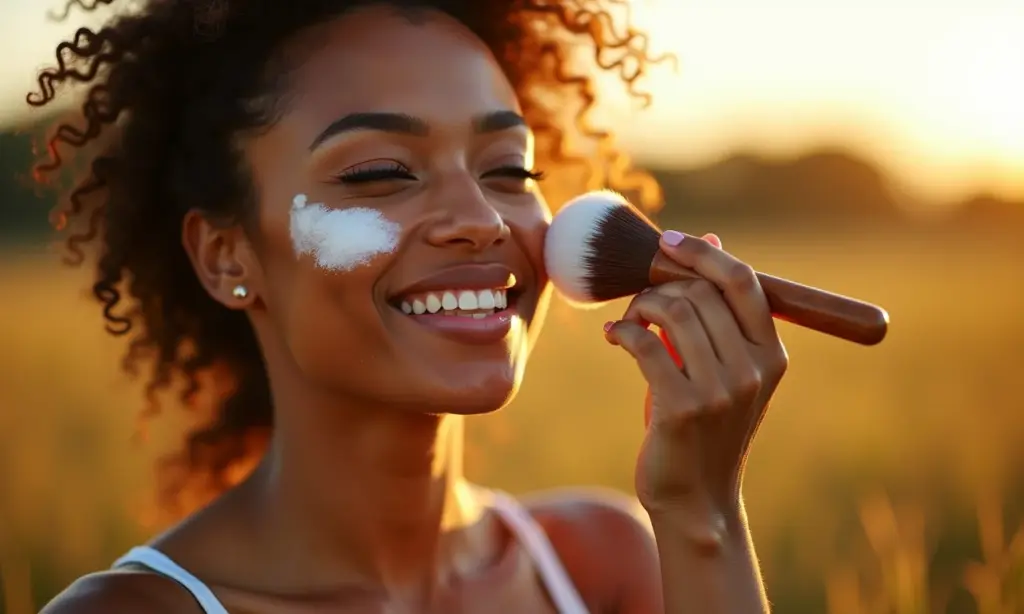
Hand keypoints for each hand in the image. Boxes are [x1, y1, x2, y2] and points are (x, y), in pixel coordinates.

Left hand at [604, 231, 787, 536]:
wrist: (697, 499)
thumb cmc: (705, 426)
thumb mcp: (723, 367)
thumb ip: (718, 311)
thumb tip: (711, 241)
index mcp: (771, 354)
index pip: (743, 281)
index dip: (703, 254)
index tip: (669, 242)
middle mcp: (752, 369)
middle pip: (699, 292)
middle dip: (659, 287)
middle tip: (639, 307)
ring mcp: (720, 390)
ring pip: (671, 310)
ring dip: (638, 308)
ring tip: (628, 324)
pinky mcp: (682, 407)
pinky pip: (644, 343)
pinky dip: (622, 332)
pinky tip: (614, 338)